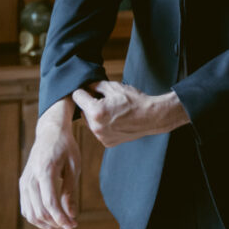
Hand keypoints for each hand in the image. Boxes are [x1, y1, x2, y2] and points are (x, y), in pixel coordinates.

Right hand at [19, 98, 80, 228]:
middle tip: (71, 225)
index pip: (50, 203)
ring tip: (62, 223)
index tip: (73, 226)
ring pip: (31, 214)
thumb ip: (70, 191)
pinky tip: (51, 218)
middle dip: (56, 223)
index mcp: (45, 170)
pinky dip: (37, 217)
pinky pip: (26, 208)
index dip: (61, 218)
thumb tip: (71, 215)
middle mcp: (31, 178)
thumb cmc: (66, 147)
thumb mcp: (74, 166)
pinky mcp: (23, 184)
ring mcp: (24, 182)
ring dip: (46, 224)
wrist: (50, 132)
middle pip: (39, 211)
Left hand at [72, 81, 189, 146]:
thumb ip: (95, 85)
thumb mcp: (114, 87)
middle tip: (105, 99)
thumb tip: (86, 86)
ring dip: (95, 115)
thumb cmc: (134, 101)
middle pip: (82, 110)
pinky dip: (102, 125)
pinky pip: (98, 131)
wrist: (150, 117)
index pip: (77, 96)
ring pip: (89, 121)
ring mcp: (101, 137)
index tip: (90, 89)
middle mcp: (96, 127)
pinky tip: (115, 119)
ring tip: (111, 110)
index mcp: (96, 111)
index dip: (83, 90)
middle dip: (89, 103)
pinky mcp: (107, 142)